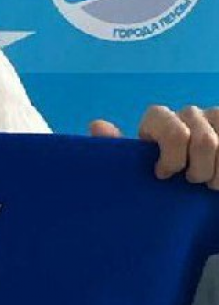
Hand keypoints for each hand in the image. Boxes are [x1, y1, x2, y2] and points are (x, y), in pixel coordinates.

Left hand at [90, 105, 218, 189]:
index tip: (163, 175)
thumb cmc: (159, 181)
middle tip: (192, 183)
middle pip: (204, 141)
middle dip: (199, 171)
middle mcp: (189, 114)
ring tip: (210, 184)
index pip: (170, 129)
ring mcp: (215, 118)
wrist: (188, 190)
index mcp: (160, 119)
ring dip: (217, 174)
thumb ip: (116, 149)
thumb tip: (97, 125)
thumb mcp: (135, 168)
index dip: (171, 158)